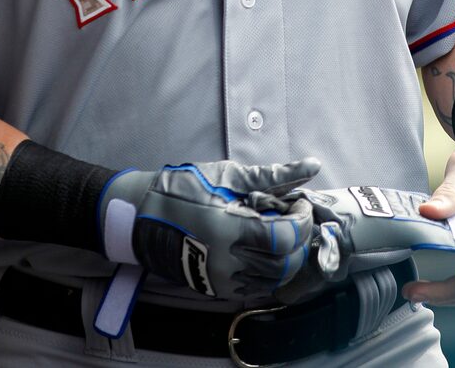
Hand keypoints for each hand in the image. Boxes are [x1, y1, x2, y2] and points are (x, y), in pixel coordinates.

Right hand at [98, 158, 318, 300]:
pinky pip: (257, 287)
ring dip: (288, 256)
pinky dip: (271, 270)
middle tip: (296, 216)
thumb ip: (273, 176)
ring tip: (282, 230)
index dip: (302, 221)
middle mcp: (226, 262)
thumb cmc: (183, 188)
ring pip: (274, 280)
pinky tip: (266, 247)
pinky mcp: (217, 289)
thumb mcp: (228, 175)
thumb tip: (312, 166)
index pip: (284, 237)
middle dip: (299, 239)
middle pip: (284, 263)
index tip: (300, 204)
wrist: (141, 215)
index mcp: (228, 229)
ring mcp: (221, 280)